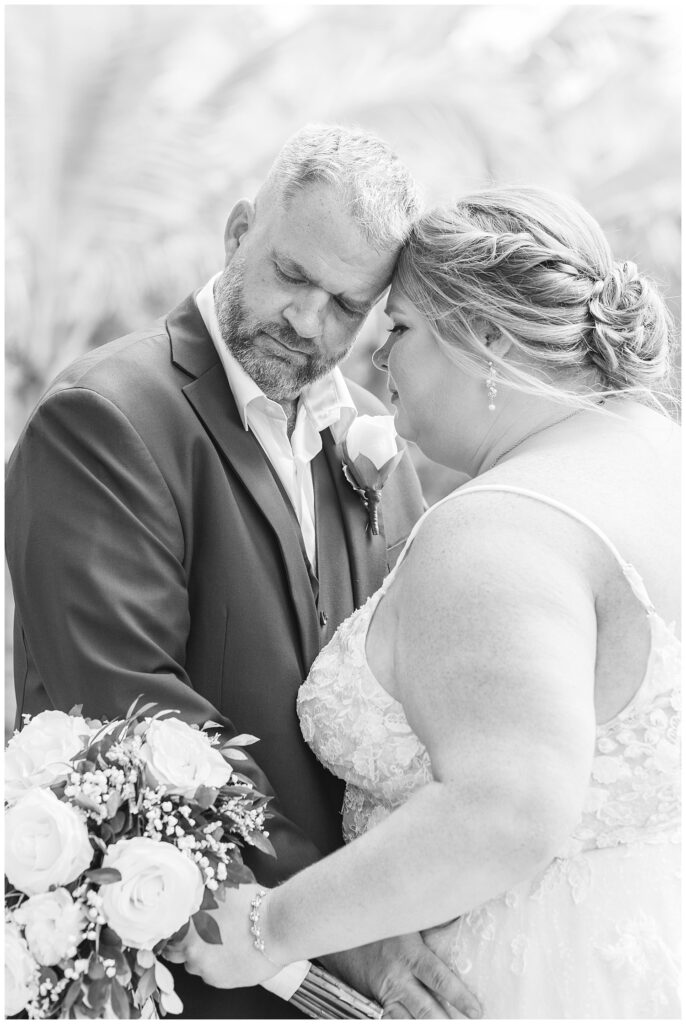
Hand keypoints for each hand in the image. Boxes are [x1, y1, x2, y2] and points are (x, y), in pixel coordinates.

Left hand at [163, 883, 281, 988]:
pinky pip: (209, 975)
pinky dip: (216, 967)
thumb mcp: (225, 887)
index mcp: (188, 920)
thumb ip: (204, 890)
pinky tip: (231, 955)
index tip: (181, 928)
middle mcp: (190, 945)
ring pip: (192, 964)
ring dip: (201, 956)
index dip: (174, 929)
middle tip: (202, 937)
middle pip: (175, 951)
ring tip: (221, 945)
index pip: (167, 931)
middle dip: (185, 945)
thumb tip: (195, 881)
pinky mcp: (217, 980)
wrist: (277, 927)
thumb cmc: (253, 904)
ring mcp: (202, 965)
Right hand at [319, 933, 480, 1018]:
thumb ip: (432, 923)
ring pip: (408, 1020)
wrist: (339, 929)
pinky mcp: (374, 1000)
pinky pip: (391, 1019)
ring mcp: (384, 991)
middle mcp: (398, 976)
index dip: (459, 997)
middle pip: (426, 1009)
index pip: (439, 980)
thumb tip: (457, 920)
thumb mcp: (407, 917)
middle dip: (446, 1023)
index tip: (477, 1011)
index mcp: (410, 954)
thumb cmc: (378, 920)